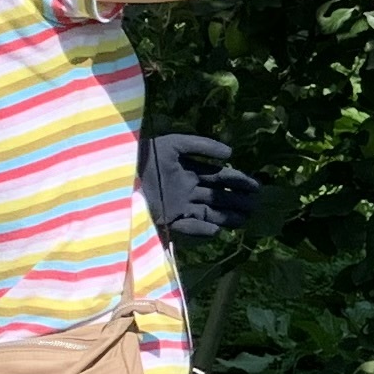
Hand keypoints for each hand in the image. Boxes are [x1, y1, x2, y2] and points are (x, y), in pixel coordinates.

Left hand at [139, 132, 263, 243]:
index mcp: (189, 171)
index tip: (254, 186)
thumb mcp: (173, 144)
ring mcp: (179, 206)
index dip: (237, 181)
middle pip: (218, 197)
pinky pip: (190, 227)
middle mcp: (187, 190)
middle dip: (237, 201)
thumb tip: (230, 154)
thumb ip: (201, 146)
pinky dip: (202, 229)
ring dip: (226, 216)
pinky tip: (216, 229)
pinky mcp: (168, 220)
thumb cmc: (144, 156)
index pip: (219, 177)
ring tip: (244, 220)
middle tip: (254, 205)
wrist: (119, 174)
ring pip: (209, 213)